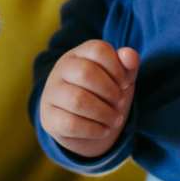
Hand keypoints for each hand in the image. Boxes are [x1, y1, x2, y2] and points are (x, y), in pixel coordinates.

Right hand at [39, 40, 138, 158]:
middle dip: (110, 91)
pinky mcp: (49, 119)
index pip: (98, 50)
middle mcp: (61, 70)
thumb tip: (130, 55)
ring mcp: (52, 94)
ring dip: (104, 113)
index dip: (117, 68)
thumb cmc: (105, 95)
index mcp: (79, 54)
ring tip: (116, 119)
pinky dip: (94, 130)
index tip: (125, 83)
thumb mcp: (120, 79)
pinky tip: (103, 130)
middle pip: (85, 73)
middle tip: (120, 103)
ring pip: (78, 100)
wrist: (87, 129)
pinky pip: (71, 124)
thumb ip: (127, 66)